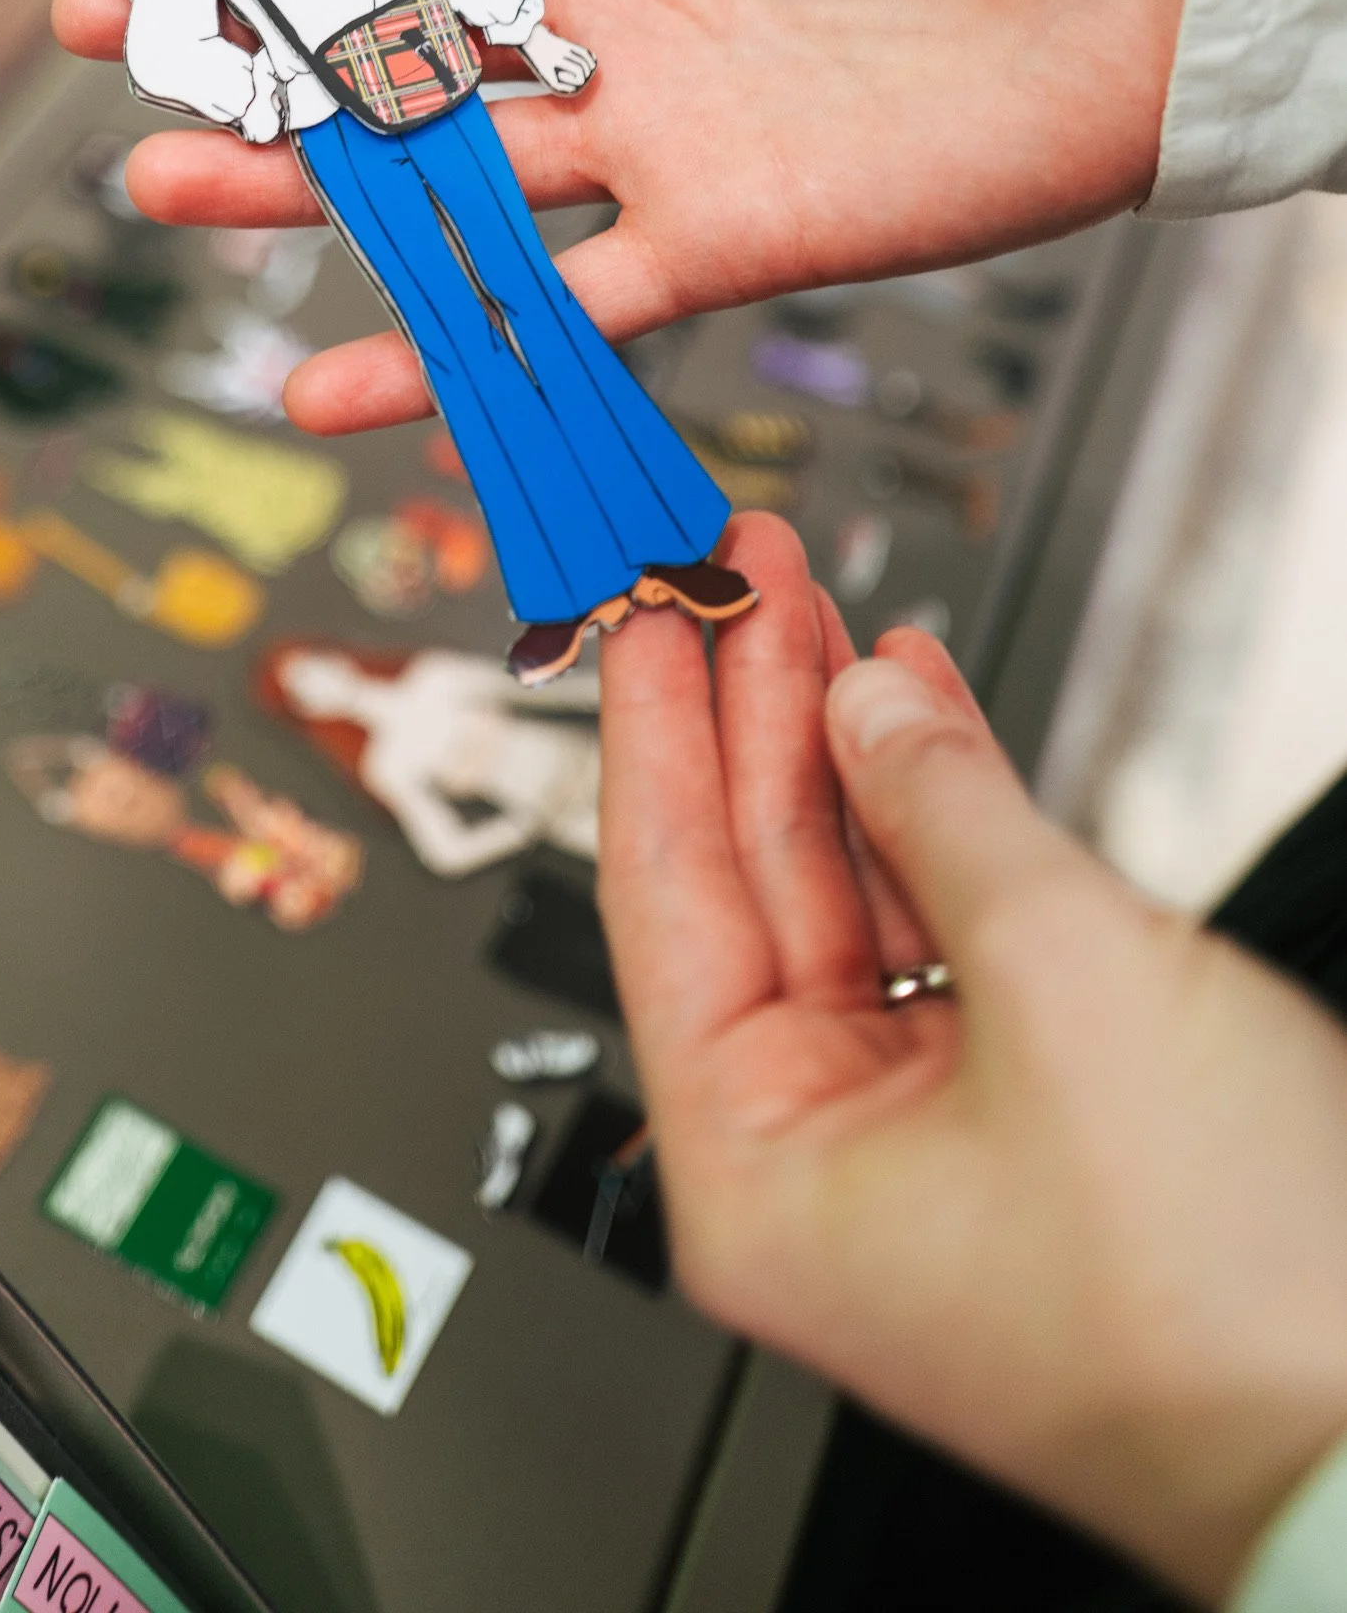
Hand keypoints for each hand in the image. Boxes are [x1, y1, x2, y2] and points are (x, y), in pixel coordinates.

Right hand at [53, 0, 1189, 433]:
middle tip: (88, 24)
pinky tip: (322, 387)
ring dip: (294, 190)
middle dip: (233, 32)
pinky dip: (444, 352)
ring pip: (434, 175)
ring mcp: (655, 135)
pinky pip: (555, 304)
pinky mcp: (721, 235)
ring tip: (155, 185)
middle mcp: (610, 20)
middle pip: (380, 36)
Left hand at [600, 517, 1346, 1605]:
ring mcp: (913, 1144)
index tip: (645, 607)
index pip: (658, 892)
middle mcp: (811, 1164)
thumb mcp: (1065, 981)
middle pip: (746, 880)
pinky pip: (939, 941)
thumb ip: (945, 809)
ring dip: (844, 748)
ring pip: (846, 895)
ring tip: (823, 612)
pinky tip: (920, 716)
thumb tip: (864, 699)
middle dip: (754, 709)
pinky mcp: (1013, 1126)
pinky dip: (937, 824)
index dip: (655, 724)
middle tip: (740, 572)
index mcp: (755, 1174)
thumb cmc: (1228, 1301)